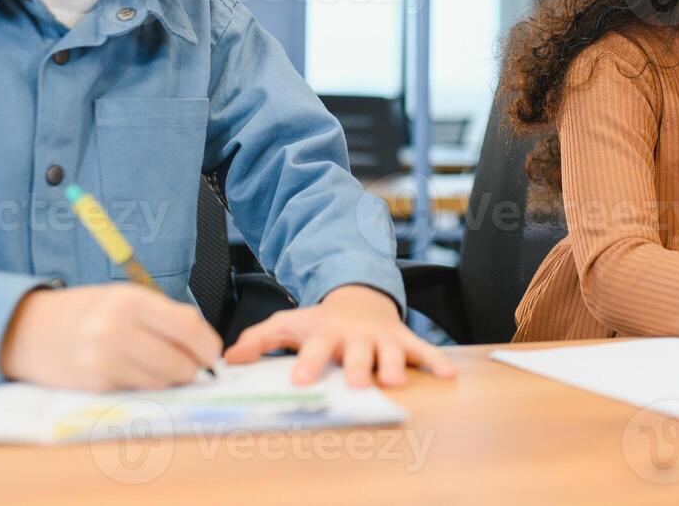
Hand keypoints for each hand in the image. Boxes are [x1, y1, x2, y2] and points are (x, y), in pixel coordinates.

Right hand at [0, 283, 221, 390]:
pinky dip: (148, 386)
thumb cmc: (85, 312)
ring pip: (163, 381)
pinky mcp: (97, 386)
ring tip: (167, 369)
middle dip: (194, 368)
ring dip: (173, 380)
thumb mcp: (123, 298)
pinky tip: (140, 374)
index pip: (188, 328)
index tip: (212, 353)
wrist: (28, 330)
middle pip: (179, 361)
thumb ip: (163, 316)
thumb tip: (203, 344)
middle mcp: (118, 330)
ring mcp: (106, 361)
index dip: (208, 345)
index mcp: (131, 301)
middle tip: (195, 367)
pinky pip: (140, 391)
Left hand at [223, 284, 457, 387]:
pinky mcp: (405, 341)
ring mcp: (382, 338)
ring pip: (391, 351)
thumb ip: (260, 340)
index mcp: (326, 333)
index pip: (315, 348)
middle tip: (355, 381)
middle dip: (357, 366)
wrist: (360, 297)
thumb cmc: (322, 321)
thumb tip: (229, 358)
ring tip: (393, 380)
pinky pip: (424, 351)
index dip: (309, 363)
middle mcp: (356, 336)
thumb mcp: (290, 324)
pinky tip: (449, 376)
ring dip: (393, 364)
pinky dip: (437, 362)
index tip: (300, 380)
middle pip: (357, 351)